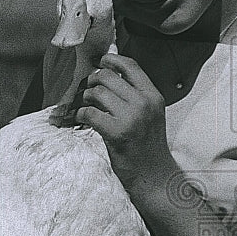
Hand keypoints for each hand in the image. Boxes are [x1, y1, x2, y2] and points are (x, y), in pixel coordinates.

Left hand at [74, 53, 178, 201]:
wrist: (154, 176)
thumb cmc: (148, 146)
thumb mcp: (150, 115)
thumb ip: (135, 95)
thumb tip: (109, 75)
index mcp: (153, 96)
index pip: (131, 66)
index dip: (112, 59)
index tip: (101, 61)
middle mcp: (144, 103)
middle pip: (108, 76)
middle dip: (93, 80)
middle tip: (89, 90)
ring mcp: (131, 117)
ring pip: (97, 93)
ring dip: (86, 98)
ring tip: (87, 106)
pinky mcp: (117, 132)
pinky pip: (90, 113)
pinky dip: (81, 114)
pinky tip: (84, 119)